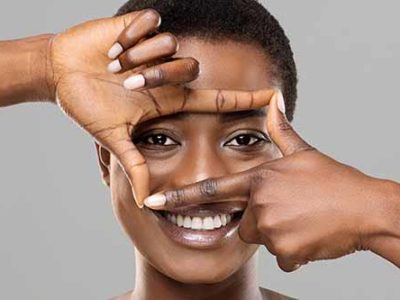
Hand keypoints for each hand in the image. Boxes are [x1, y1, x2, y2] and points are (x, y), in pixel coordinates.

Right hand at [45, 9, 275, 205]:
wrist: (60, 72)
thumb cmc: (87, 104)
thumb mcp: (113, 136)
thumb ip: (135, 165)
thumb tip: (147, 202)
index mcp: (168, 100)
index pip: (216, 100)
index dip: (246, 100)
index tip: (275, 97)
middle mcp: (168, 75)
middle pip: (189, 68)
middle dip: (157, 76)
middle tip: (126, 83)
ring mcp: (156, 50)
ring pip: (171, 45)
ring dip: (138, 58)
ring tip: (114, 64)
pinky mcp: (141, 25)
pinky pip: (151, 23)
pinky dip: (129, 36)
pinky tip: (113, 46)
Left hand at [144, 90, 389, 270]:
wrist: (367, 210)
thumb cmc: (335, 181)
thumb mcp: (304, 152)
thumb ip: (280, 130)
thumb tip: (273, 99)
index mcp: (258, 179)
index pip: (209, 190)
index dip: (177, 197)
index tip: (150, 203)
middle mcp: (258, 204)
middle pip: (244, 222)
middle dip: (262, 219)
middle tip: (292, 210)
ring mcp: (270, 229)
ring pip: (264, 239)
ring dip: (281, 234)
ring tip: (306, 220)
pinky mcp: (284, 252)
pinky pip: (282, 256)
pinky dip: (295, 249)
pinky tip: (312, 235)